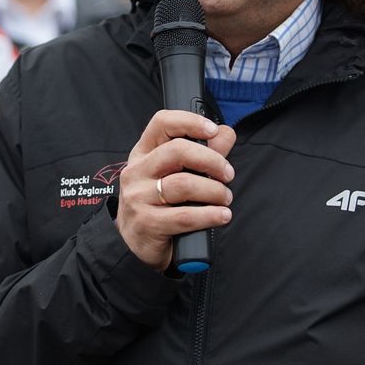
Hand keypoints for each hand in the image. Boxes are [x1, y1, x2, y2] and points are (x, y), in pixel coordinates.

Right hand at [116, 111, 235, 270]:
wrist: (138, 242)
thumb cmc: (160, 202)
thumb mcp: (177, 173)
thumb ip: (203, 152)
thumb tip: (226, 133)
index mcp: (143, 153)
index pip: (162, 123)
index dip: (190, 122)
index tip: (213, 130)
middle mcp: (136, 172)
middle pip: (177, 151)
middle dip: (211, 160)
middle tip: (228, 174)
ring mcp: (138, 198)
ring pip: (184, 184)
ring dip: (214, 191)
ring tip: (225, 198)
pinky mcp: (147, 224)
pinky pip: (185, 216)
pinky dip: (210, 215)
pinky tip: (222, 216)